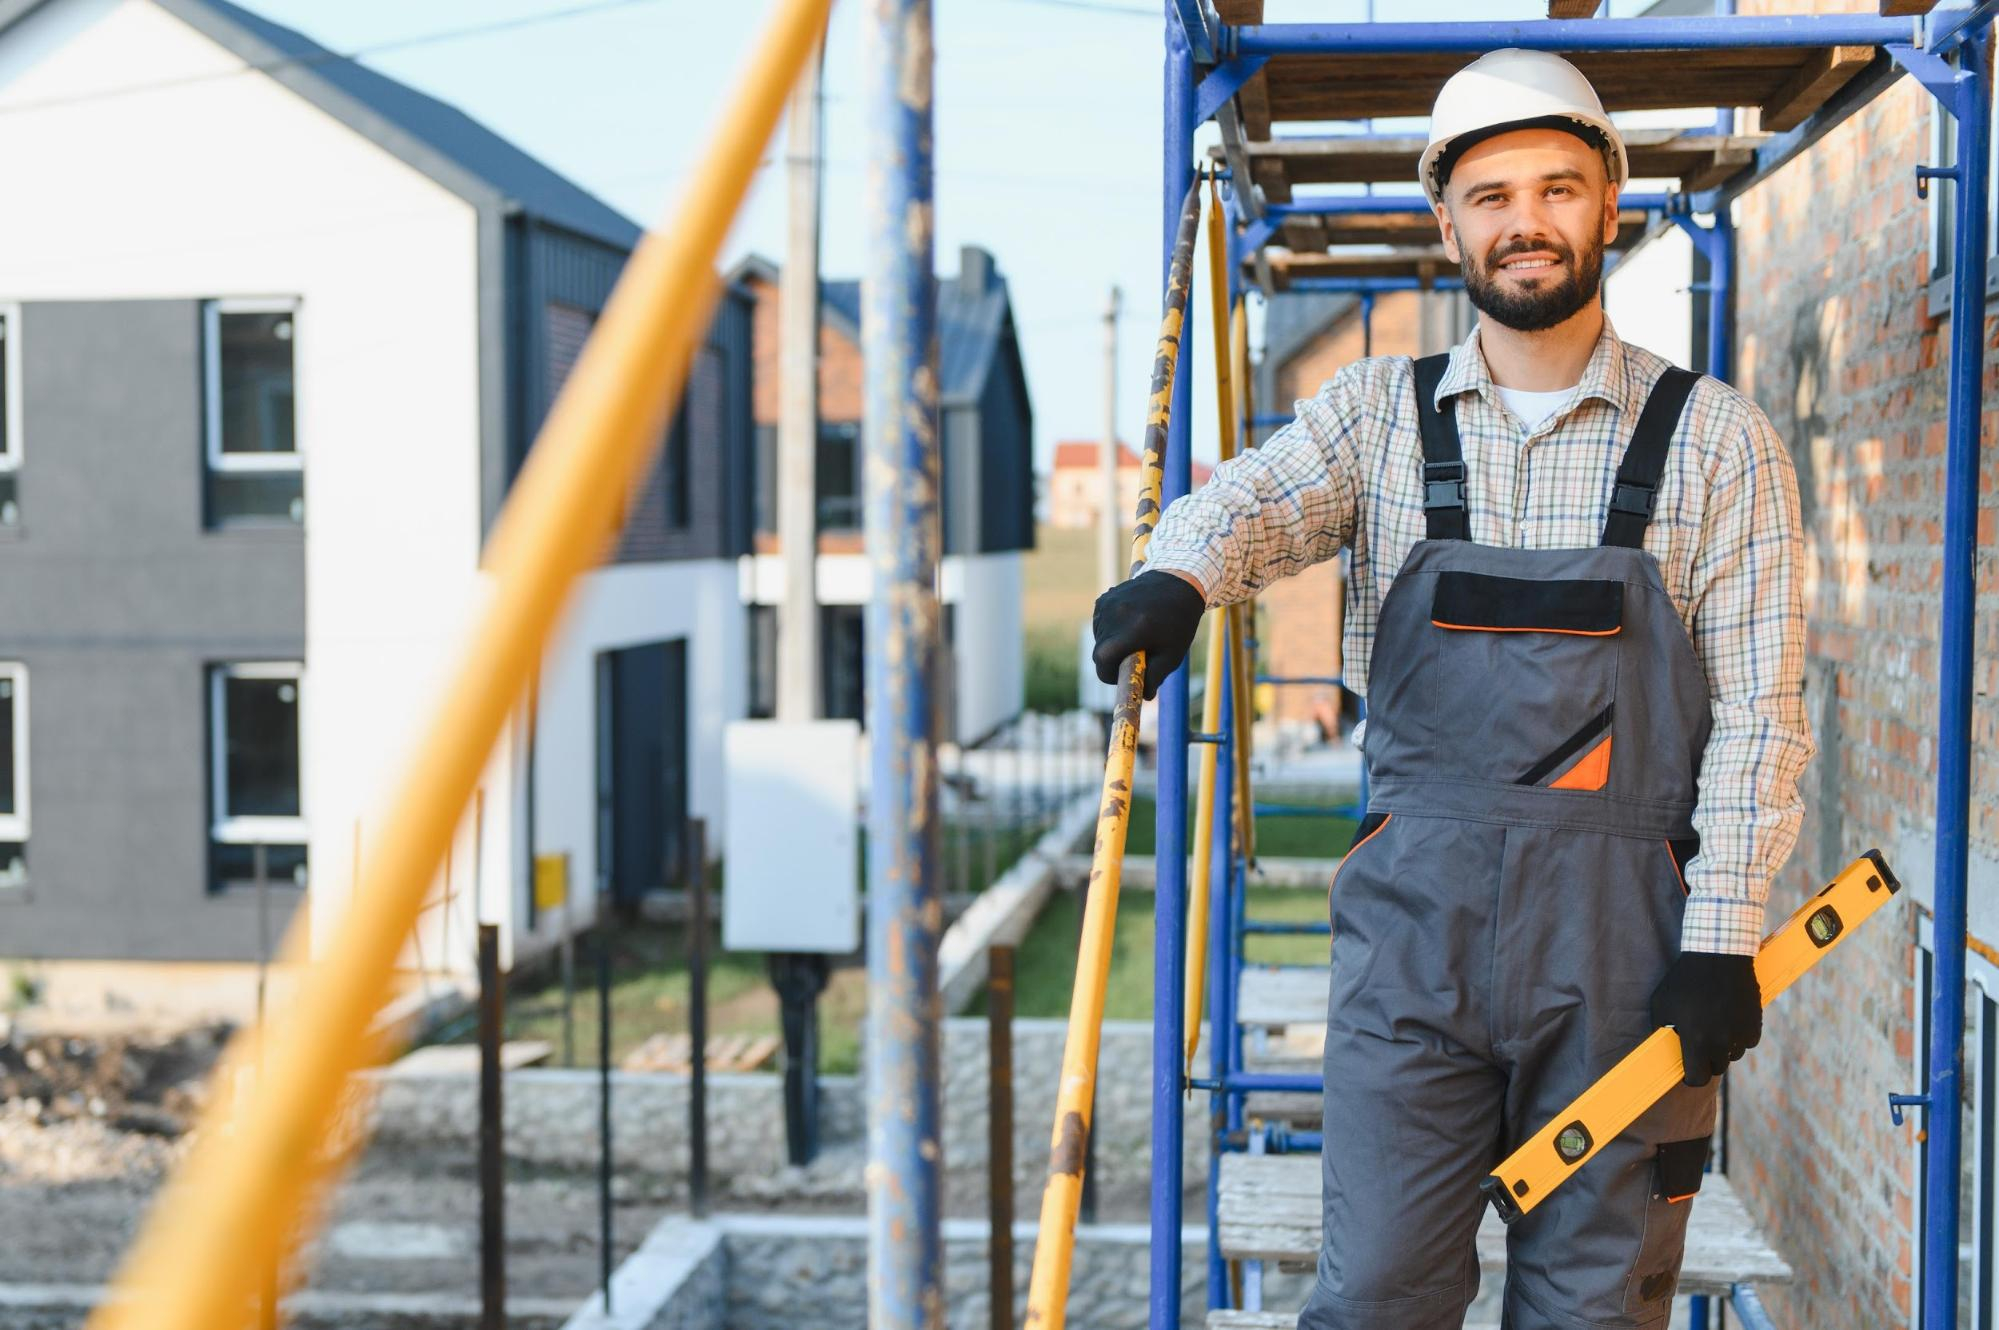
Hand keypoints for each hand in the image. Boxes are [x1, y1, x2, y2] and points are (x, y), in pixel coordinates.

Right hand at [1091, 570, 1206, 700]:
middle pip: (1100, 652)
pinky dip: (1110, 631)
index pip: (1103, 662)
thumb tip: (1144, 696)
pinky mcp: (1104, 599)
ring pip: (1098, 639)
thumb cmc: (1178, 622)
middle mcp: (1115, 615)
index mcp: (1132, 630)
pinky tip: (1130, 624)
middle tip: (1134, 659)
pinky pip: (1100, 624)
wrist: (1178, 582)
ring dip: (1112, 645)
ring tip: (1136, 638)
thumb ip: (1155, 677)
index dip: (1109, 675)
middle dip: (1113, 661)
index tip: (1121, 677)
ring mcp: (1107, 604)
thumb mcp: (1172, 654)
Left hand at [1649, 950, 1761, 1087]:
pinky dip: (1738, 1037)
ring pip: (1732, 1055)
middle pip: (1716, 1068)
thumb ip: (1661, 1030)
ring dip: (1723, 1048)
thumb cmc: (1684, 979)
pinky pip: (1746, 1042)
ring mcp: (1740, 1033)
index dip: (1691, 1077)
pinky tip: (1728, 1020)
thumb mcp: (1661, 1003)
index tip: (1687, 1071)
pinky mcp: (1755, 1024)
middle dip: (1706, 1060)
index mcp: (1696, 1040)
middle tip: (1698, 1043)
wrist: (1718, 955)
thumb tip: (1662, 1048)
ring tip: (1712, 1026)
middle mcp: (1721, 1042)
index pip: (1697, 1078)